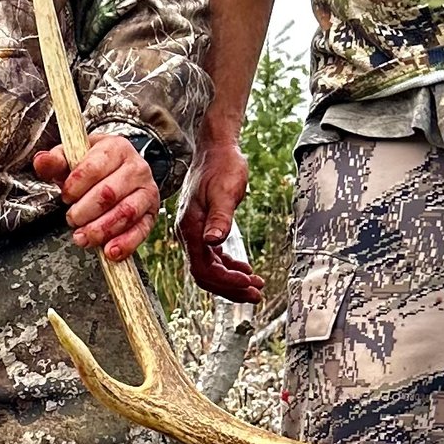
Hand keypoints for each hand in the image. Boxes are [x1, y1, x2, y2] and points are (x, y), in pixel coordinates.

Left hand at [34, 130, 158, 261]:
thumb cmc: (93, 165)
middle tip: (71, 219)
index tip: (65, 196)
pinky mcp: (151, 213)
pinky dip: (125, 243)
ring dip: (100, 230)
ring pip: (125, 213)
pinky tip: (110, 251)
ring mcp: (147, 190)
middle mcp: (136, 167)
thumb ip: (55, 161)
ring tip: (82, 238)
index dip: (75, 186)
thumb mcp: (73, 158)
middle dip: (84, 212)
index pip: (95, 167)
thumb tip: (41, 161)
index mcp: (115, 148)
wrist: (121, 170)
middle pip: (109, 193)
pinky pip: (141, 230)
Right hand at [179, 127, 261, 303]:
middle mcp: (187, 233)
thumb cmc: (221, 166)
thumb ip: (220, 217)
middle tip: (255, 295)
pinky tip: (244, 270)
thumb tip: (214, 241)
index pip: (203, 268)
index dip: (225, 281)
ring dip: (231, 280)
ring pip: (208, 268)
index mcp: (189, 227)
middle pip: (204, 274)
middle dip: (230, 288)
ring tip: (255, 287)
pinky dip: (227, 267)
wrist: (216, 148)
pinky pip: (212, 257)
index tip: (248, 283)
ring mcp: (193, 232)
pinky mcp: (202, 228)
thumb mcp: (225, 191)